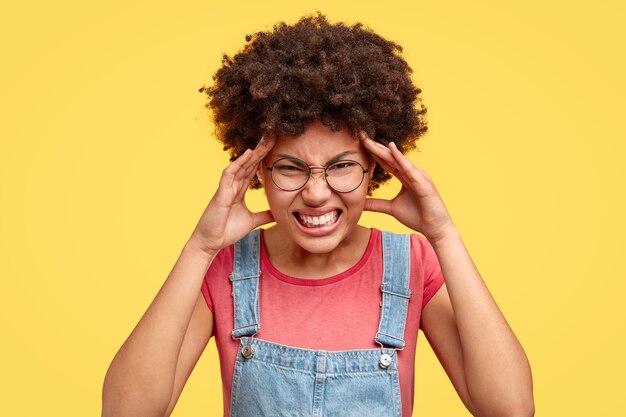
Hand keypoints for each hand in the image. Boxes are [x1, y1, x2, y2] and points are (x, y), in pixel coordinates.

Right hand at [189, 135, 275, 256]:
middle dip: (260, 151)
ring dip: (252, 153)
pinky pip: (229, 174)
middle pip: (248, 164)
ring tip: (264, 141)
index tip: (275, 148)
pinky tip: (248, 154)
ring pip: (241, 165)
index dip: (263, 159)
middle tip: (272, 136)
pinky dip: (238, 163)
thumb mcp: (252, 221)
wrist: (211, 242)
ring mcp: (226, 188)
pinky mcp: (221, 193)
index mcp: (239, 191)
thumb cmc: (227, 231)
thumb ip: (264, 215)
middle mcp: (233, 186)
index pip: (253, 170)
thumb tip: (278, 213)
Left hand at [359, 132, 456, 243]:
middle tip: (360, 134)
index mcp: (405, 176)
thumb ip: (376, 204)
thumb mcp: (391, 208)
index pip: (386, 161)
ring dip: (383, 149)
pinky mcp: (423, 183)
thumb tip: (359, 204)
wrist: (436, 229)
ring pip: (398, 159)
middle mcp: (412, 172)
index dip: (373, 152)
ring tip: (370, 139)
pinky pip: (409, 169)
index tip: (359, 142)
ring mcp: (419, 176)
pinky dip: (400, 158)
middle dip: (375, 146)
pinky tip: (391, 148)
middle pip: (390, 156)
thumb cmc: (418, 217)